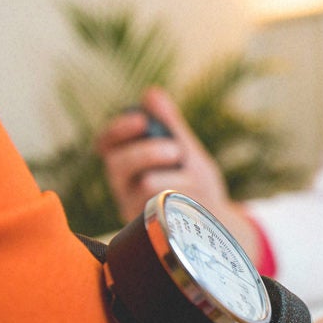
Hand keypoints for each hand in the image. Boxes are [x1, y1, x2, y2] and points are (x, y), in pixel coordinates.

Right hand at [96, 87, 228, 221]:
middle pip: (118, 163)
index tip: (141, 120)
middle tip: (176, 151)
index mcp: (126, 161)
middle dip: (148, 152)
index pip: (106, 142)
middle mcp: (122, 185)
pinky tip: (193, 199)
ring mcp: (133, 209)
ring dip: (175, 177)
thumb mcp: (187, 152)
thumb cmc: (196, 184)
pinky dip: (184, 197)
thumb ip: (170, 125)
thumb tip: (151, 93)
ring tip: (192, 180)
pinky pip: (162, 208)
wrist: (215, 223)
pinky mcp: (149, 229)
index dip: (118, 130)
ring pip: (144, 185)